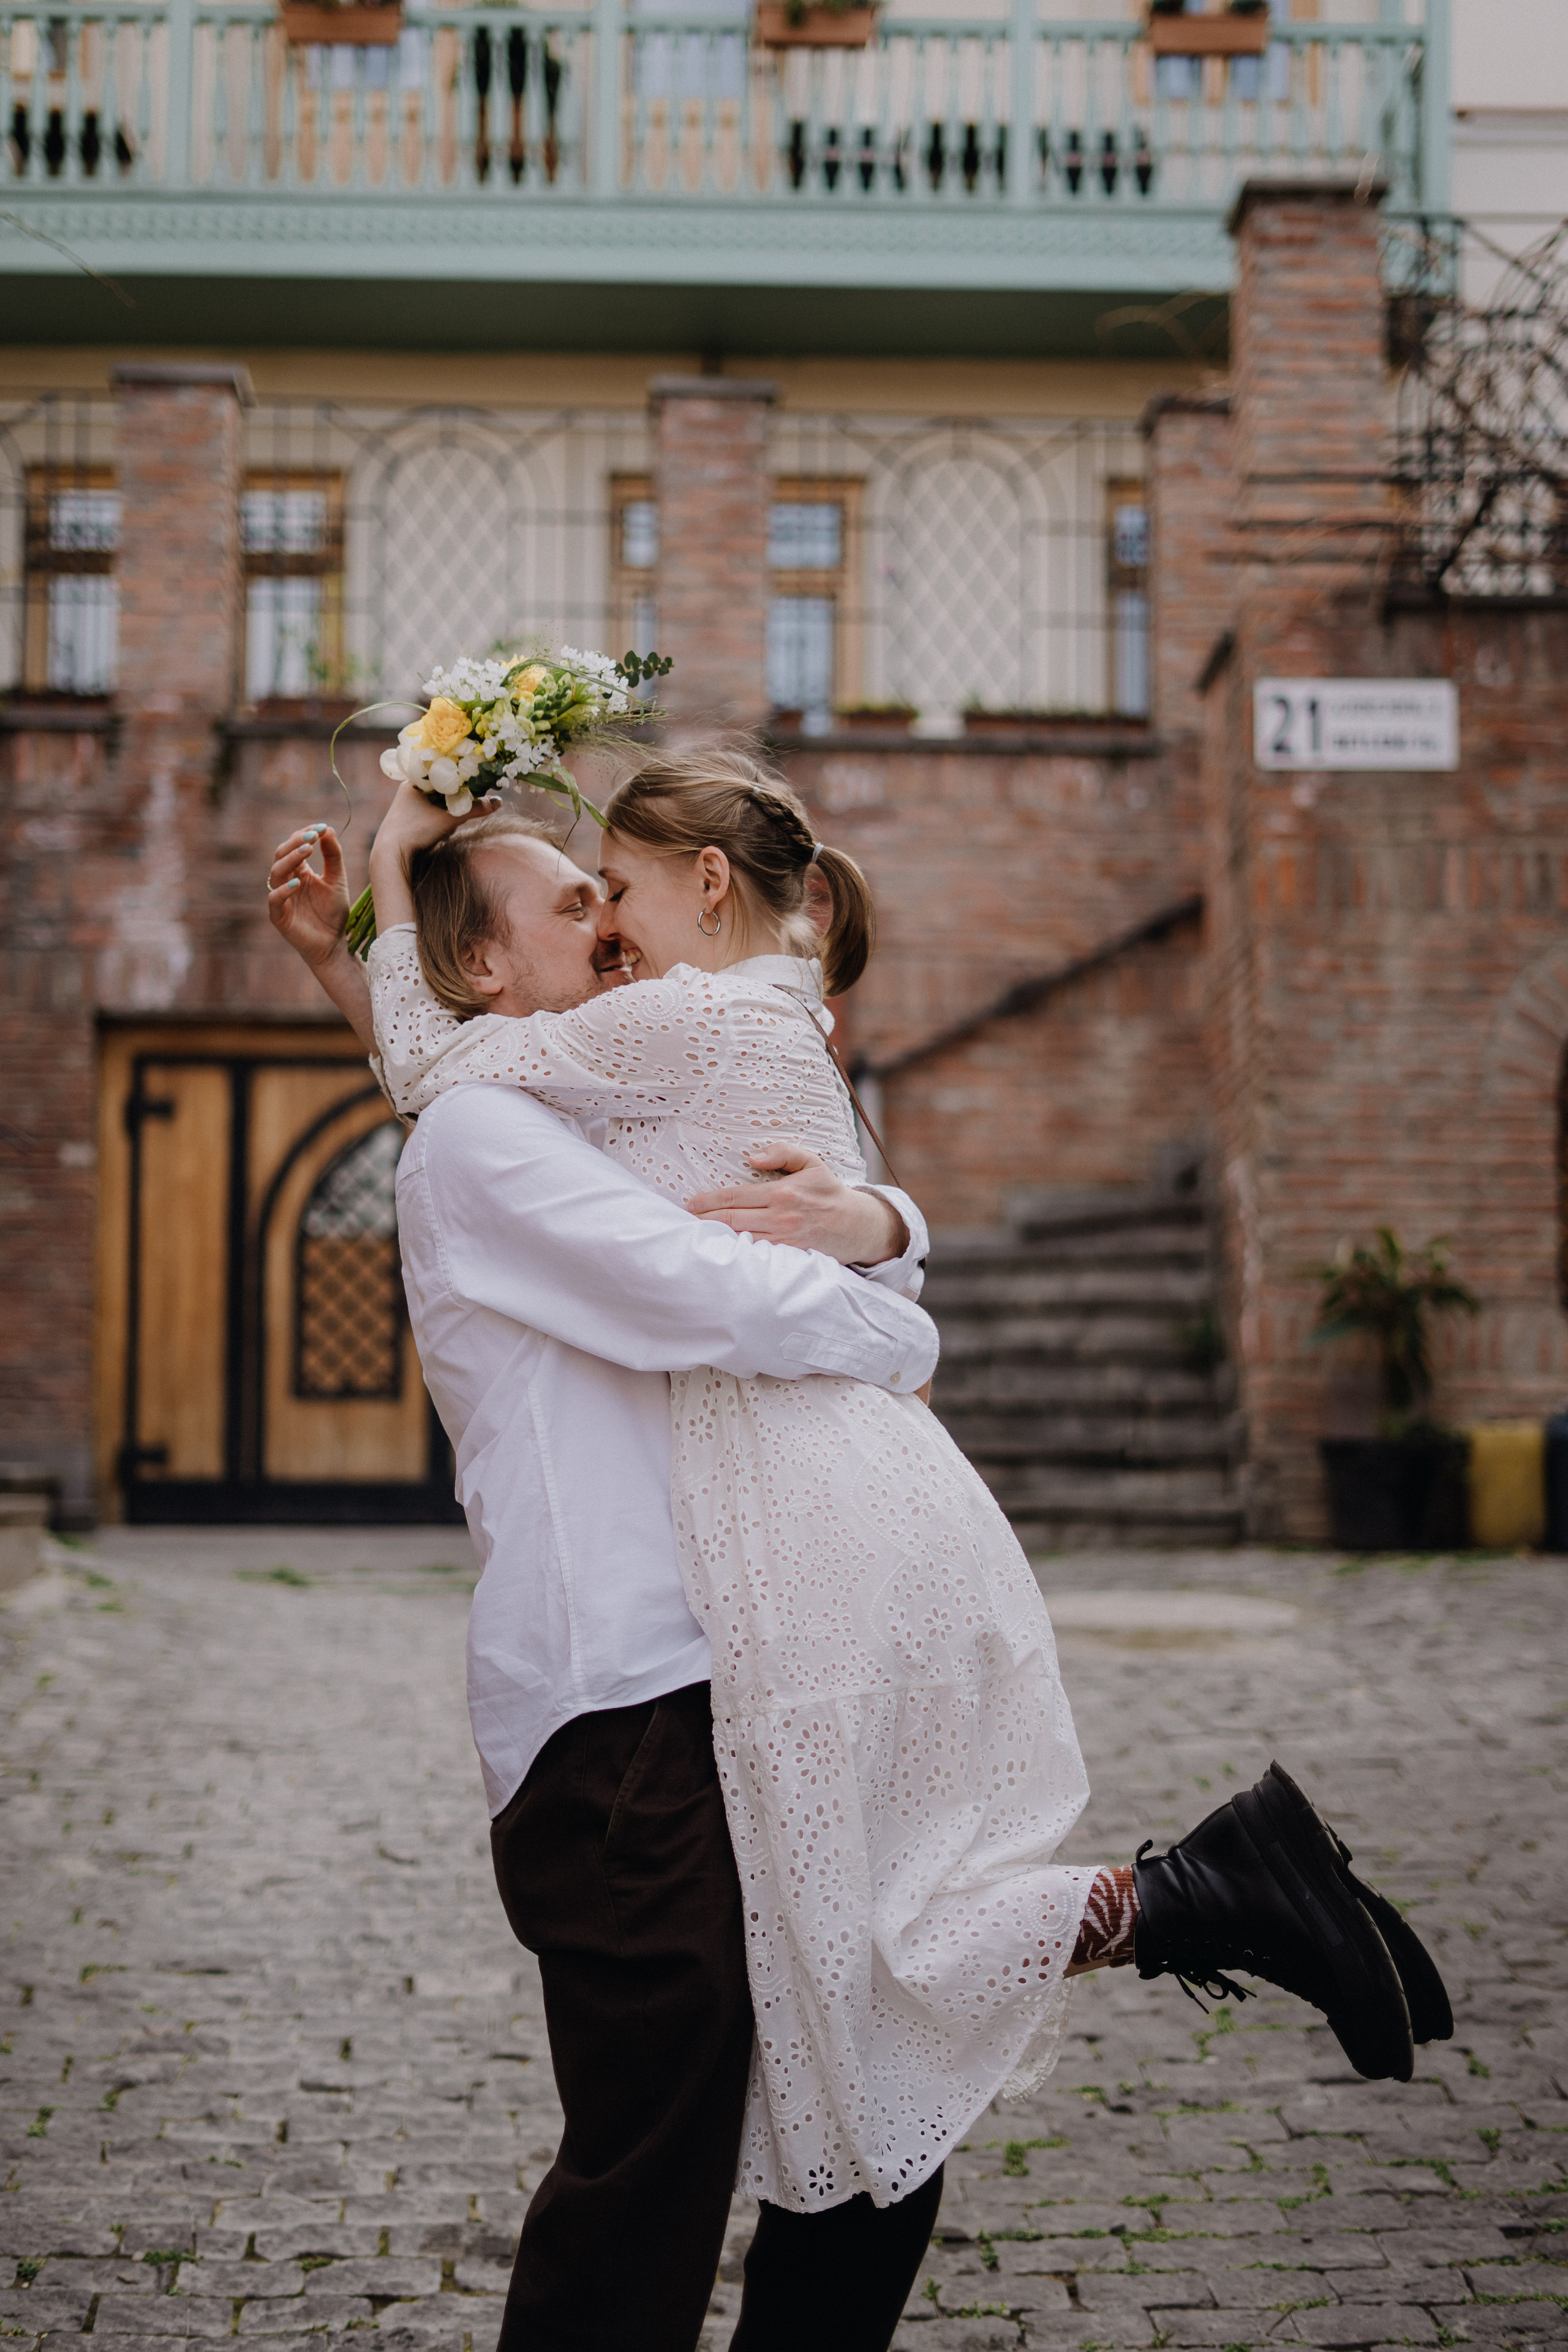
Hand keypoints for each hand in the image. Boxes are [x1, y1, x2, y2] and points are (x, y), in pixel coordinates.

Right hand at [268, 824, 350, 970]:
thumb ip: (333, 856)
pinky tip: (298, 883)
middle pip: (281, 855)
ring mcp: (281, 899)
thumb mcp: (337, 880)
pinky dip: (284, 890)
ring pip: (276, 873)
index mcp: (298, 872)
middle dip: (295, 843)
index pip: (294, 847)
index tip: (321, 827)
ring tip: (308, 850)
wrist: (335, 945)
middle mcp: (286, 882)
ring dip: (290, 859)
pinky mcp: (279, 917)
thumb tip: (328, 828)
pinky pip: (274, 900)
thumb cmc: (333, 914)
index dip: (304, 835)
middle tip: (313, 836)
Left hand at [368, 780, 481, 933]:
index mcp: (414, 781)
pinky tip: (444, 830)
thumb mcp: (449, 818)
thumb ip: (475, 809)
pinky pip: (432, 813)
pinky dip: (441, 819)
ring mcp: (408, 806)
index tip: (478, 780)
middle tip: (473, 799)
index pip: (443, 770)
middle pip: (442, 787)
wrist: (390, 855)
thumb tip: (499, 802)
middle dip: (458, 795)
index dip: (461, 775)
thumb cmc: (416, 831)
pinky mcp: (409, 821)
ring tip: (456, 819)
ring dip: (450, 809)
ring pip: (438, 802)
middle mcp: (409, 790)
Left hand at [685, 1145, 907, 1265]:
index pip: (735, 1197)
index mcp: (782, 1192)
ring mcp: (784, 1240)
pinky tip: (720, 1253)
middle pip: (730, 1221)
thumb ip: (782, 1153)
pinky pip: (756, 1256)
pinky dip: (736, 1254)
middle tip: (682, 1221)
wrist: (858, 1226)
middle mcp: (780, 1217)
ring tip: (694, 1236)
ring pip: (740, 1240)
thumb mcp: (812, 1162)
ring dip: (715, 1239)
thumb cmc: (831, 1192)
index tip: (690, 1203)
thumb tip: (752, 1156)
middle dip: (703, 1221)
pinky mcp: (789, 1257)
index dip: (708, 1201)